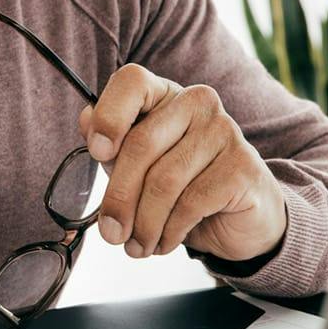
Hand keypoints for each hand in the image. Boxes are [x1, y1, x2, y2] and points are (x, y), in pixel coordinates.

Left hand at [79, 65, 287, 263]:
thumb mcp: (139, 166)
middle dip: (120, 198)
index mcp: (166, 95)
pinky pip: (190, 203)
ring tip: (137, 246)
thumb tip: (86, 120)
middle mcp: (197, 103)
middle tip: (110, 233)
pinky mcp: (241, 166)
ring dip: (143, 224)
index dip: (109, 116)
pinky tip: (164, 242)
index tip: (98, 153)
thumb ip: (112, 143)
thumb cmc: (183, 186)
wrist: (241, 218)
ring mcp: (224, 131)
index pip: (132, 82)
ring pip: (163, 181)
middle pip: (141, 145)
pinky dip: (169, 231)